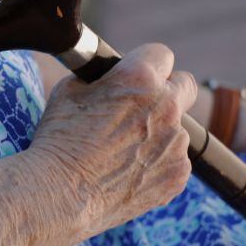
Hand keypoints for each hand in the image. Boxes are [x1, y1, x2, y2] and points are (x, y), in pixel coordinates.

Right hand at [26, 44, 197, 238]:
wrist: (61, 192)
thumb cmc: (60, 138)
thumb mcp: (69, 90)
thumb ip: (101, 77)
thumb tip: (110, 75)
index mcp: (139, 79)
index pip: (161, 53)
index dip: (145, 61)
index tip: (135, 72)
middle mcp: (166, 107)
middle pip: (185, 84)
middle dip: (166, 88)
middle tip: (141, 103)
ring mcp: (176, 144)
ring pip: (176, 126)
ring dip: (158, 129)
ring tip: (122, 147)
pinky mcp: (178, 174)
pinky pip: (174, 158)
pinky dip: (157, 160)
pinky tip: (127, 168)